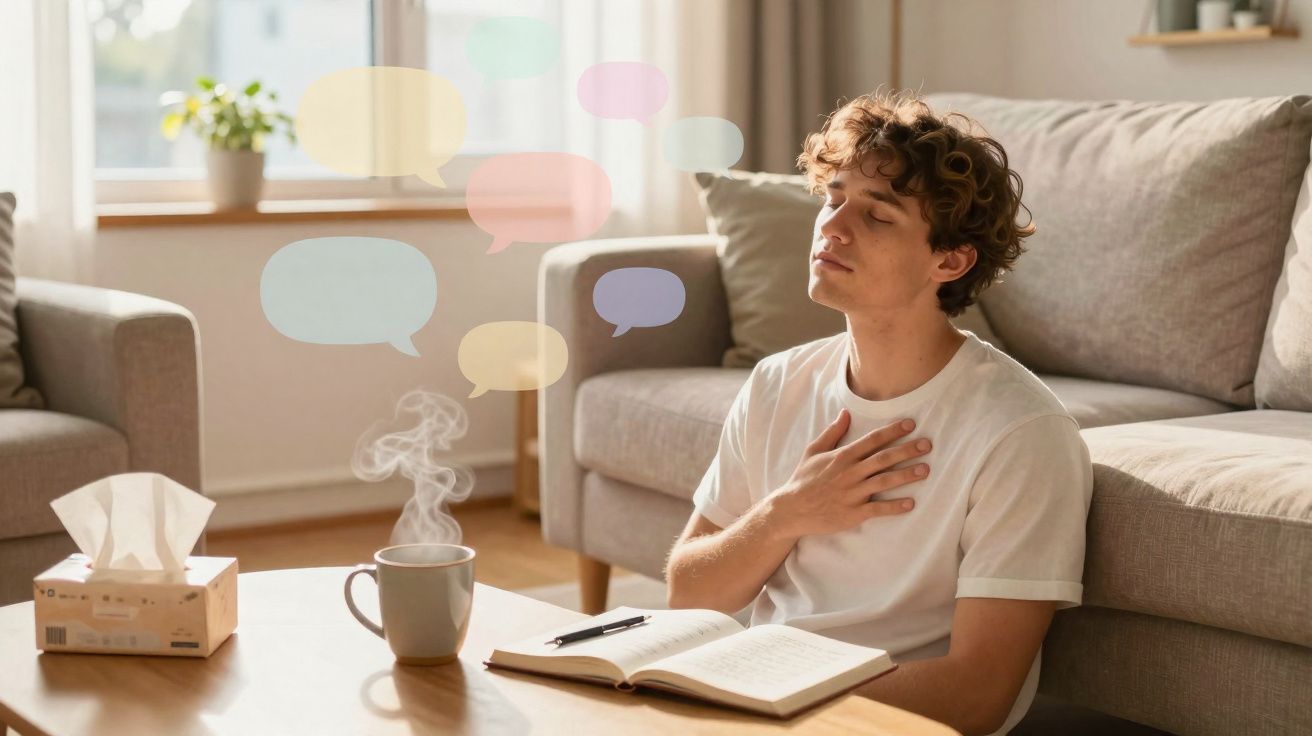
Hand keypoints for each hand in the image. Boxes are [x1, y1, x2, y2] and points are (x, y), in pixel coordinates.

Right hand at [766, 409, 931, 539]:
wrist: (791, 509)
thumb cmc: (803, 479)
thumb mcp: (813, 451)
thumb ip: (832, 433)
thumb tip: (845, 414)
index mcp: (842, 456)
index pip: (872, 440)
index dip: (893, 431)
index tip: (911, 424)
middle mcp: (850, 473)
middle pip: (884, 459)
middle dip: (907, 450)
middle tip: (927, 445)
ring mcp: (852, 493)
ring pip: (884, 481)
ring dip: (906, 476)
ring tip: (925, 470)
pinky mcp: (853, 513)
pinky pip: (877, 509)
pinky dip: (894, 507)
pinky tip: (911, 503)